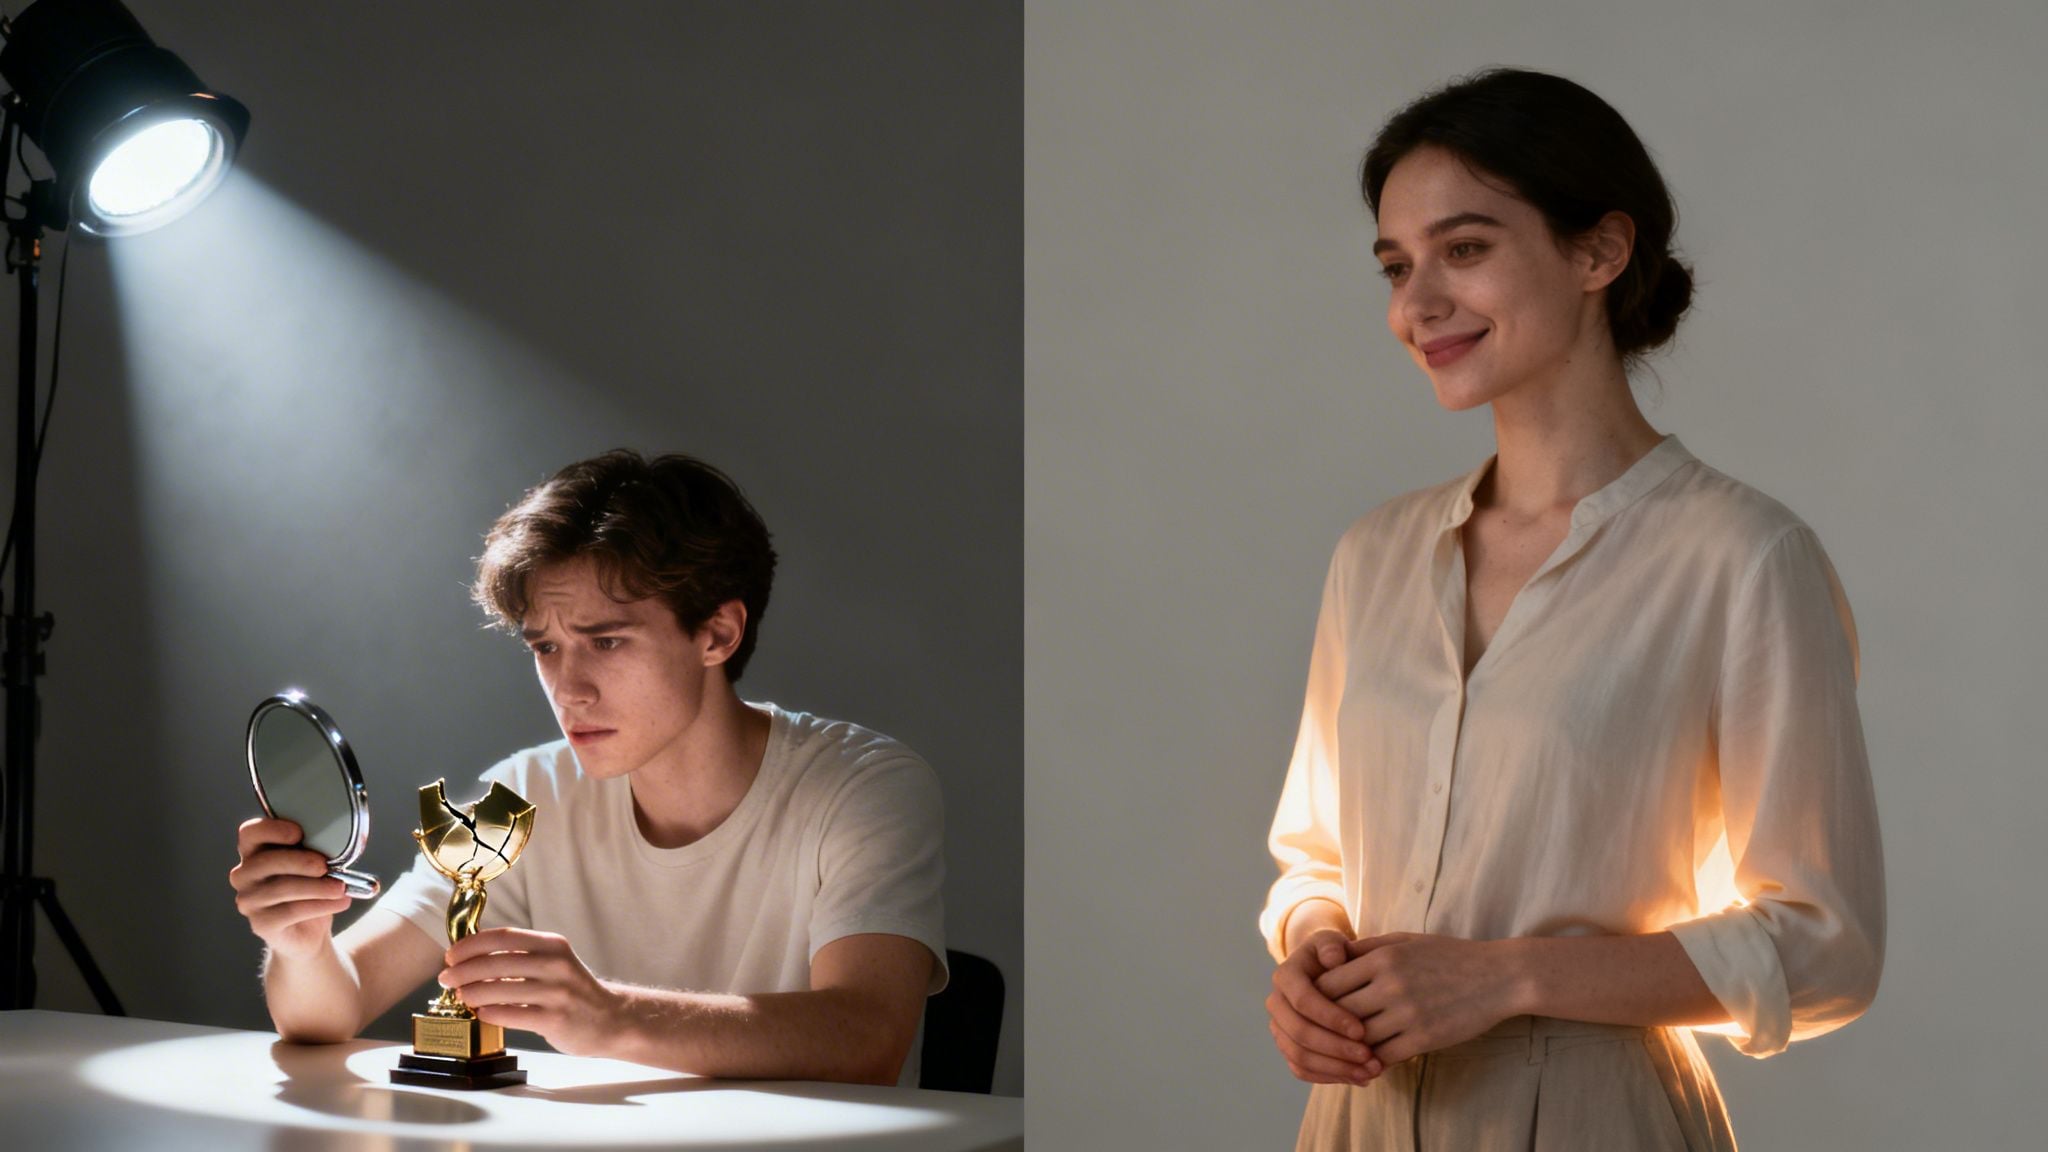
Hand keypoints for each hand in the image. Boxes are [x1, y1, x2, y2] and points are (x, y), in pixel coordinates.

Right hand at [229, 817, 348, 960]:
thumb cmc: (310, 887)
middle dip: (300, 861)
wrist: (310, 932)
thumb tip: (345, 841)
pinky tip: (341, 902)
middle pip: (266, 861)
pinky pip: (291, 911)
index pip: (250, 833)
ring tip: (341, 888)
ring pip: (281, 888)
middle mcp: (244, 875)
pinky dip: (321, 905)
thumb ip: (318, 848)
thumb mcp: (314, 862)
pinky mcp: (261, 924)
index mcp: (255, 851)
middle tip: (325, 866)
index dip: (272, 830)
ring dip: (317, 886)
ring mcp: (249, 901)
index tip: (299, 833)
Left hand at [441, 928, 622, 1056]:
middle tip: (446, 978)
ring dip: (472, 992)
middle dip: (463, 969)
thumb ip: (521, 958)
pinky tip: (480, 1012)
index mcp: (552, 945)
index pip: (503, 937)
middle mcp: (556, 964)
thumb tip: (472, 959)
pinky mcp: (554, 1019)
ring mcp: (557, 992)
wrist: (610, 1019)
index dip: (472, 944)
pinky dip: (490, 1012)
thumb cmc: (572, 991)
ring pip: (500, 988)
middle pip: (497, 962)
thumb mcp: (553, 963)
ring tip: (460, 995)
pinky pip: (511, 1014)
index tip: (452, 954)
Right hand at [1267, 928, 1382, 1084]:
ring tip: (1369, 1072)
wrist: (1323, 971)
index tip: (1362, 1030)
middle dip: (1335, 1048)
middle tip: (1369, 1057)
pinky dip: (1330, 1077)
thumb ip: (1332, 946)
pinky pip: (1302, 1070)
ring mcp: (1279, 1028)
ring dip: (1335, 1068)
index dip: (1330, 1017)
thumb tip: (1334, 958)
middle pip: (1300, 1033)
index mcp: (1285, 976)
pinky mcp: (1288, 1047)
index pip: (1303, 1000)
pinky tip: (1359, 1078)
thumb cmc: (1333, 955)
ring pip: (1300, 1057)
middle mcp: (1276, 1003)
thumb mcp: (1332, 942)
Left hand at [1315, 933, 1522, 1065]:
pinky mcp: (1425, 1037)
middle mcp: (1390, 984)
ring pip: (1359, 1038)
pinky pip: (1386, 1056)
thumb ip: (1367, 948)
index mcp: (1382, 958)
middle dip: (1327, 1026)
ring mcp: (1408, 1013)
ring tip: (1342, 1053)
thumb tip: (1331, 958)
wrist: (1499, 977)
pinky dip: (1373, 1061)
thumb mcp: (1405, 941)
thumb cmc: (1449, 956)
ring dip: (1348, 1048)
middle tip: (1318, 1036)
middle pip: (1338, 1012)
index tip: (1314, 1008)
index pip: (1328, 983)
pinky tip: (1370, 1063)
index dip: (1316, 999)